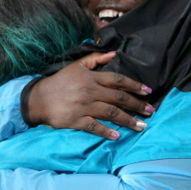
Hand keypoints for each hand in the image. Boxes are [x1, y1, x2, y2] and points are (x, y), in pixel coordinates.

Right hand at [26, 52, 155, 139]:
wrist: (39, 98)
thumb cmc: (60, 82)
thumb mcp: (76, 66)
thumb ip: (95, 59)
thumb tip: (115, 53)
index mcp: (92, 78)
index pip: (118, 80)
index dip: (135, 86)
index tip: (148, 92)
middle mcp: (90, 92)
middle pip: (119, 98)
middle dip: (137, 105)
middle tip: (151, 111)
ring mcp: (84, 107)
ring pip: (111, 113)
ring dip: (128, 120)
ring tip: (142, 126)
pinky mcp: (77, 120)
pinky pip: (95, 126)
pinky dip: (106, 131)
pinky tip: (117, 135)